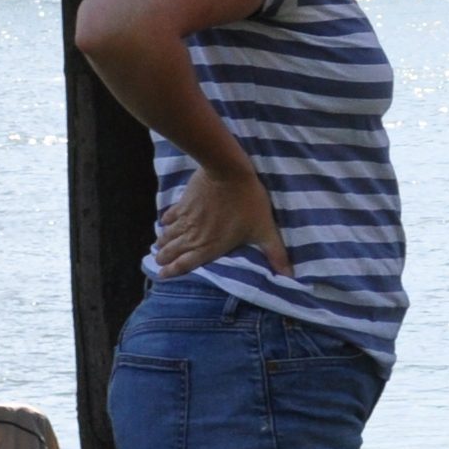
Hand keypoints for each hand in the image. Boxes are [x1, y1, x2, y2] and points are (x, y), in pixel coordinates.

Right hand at [153, 165, 286, 276]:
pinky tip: (163, 223)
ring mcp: (185, 219)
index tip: (162, 276)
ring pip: (168, 235)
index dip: (172, 271)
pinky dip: (165, 222)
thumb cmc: (248, 202)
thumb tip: (290, 276)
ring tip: (158, 248)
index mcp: (210, 247)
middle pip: (172, 251)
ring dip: (162, 243)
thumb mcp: (265, 230)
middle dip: (164, 259)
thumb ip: (275, 254)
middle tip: (158, 263)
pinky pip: (169, 216)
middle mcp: (193, 236)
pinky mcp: (183, 203)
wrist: (228, 172)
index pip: (186, 264)